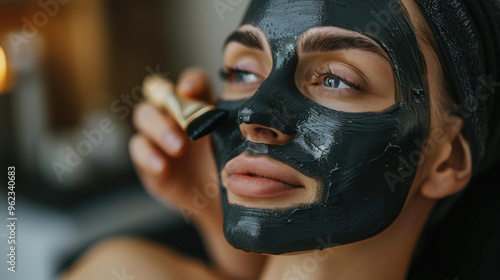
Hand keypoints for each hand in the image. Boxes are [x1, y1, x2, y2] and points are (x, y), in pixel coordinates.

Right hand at [130, 67, 220, 226]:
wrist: (219, 203)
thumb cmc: (230, 169)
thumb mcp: (236, 148)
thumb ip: (234, 127)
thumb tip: (247, 109)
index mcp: (201, 105)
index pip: (192, 82)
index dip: (190, 82)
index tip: (191, 91)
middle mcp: (176, 114)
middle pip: (159, 92)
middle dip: (168, 103)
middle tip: (187, 126)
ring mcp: (158, 133)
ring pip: (144, 115)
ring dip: (159, 129)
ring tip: (178, 148)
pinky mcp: (147, 157)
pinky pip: (138, 148)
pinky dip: (148, 156)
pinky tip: (162, 167)